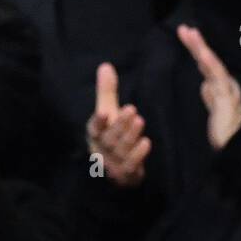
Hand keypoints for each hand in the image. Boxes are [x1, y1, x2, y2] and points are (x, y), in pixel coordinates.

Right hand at [86, 63, 150, 187]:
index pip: (94, 128)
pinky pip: (131, 166)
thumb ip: (107, 92)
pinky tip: (146, 143)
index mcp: (96, 134)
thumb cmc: (112, 136)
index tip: (104, 112)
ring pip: (121, 150)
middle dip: (120, 124)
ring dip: (130, 136)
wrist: (118, 169)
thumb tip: (105, 66)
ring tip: (139, 121)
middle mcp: (102, 150)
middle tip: (131, 110)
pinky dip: (138, 155)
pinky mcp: (126, 174)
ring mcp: (114, 164)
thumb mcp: (109, 112)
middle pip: (110, 138)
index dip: (98, 122)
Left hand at [177, 24, 240, 150]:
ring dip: (202, 49)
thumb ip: (211, 97)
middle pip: (211, 62)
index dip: (199, 51)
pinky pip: (218, 80)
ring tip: (190, 34)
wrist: (235, 152)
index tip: (187, 36)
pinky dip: (210, 65)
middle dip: (198, 45)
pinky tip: (202, 54)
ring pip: (214, 66)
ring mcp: (229, 93)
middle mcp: (228, 87)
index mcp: (223, 89)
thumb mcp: (214, 111)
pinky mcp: (227, 101)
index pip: (209, 66)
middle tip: (184, 29)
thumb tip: (205, 83)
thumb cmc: (225, 135)